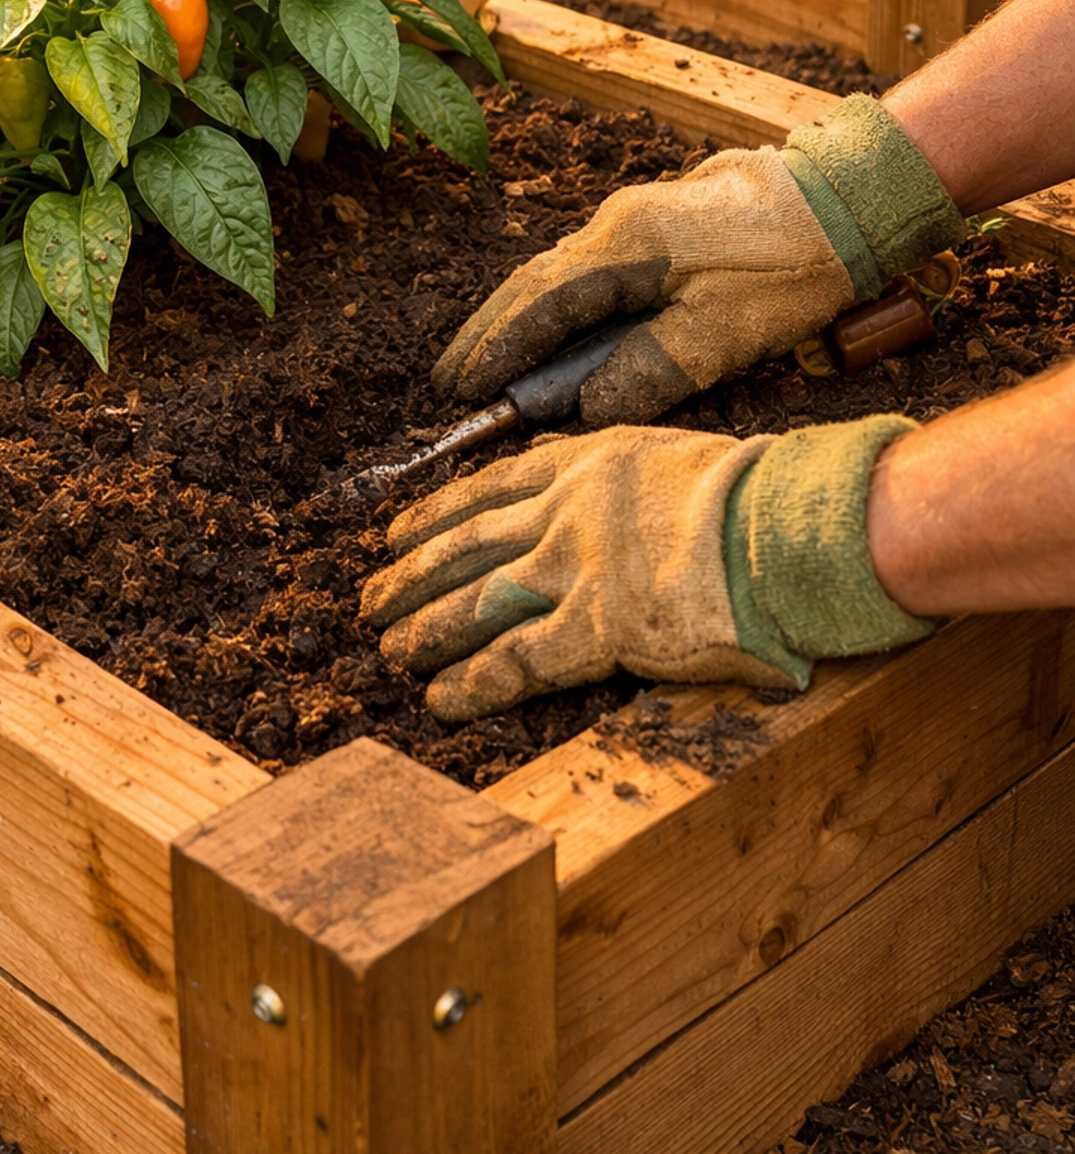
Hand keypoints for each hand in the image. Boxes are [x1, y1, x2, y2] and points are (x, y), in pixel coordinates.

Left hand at [360, 424, 787, 721]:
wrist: (784, 524)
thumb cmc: (750, 494)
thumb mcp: (667, 455)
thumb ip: (613, 475)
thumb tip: (580, 482)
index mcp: (585, 463)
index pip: (485, 488)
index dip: (432, 514)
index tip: (396, 533)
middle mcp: (565, 511)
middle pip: (463, 545)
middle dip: (410, 574)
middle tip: (370, 598)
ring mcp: (575, 568)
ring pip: (473, 600)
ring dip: (423, 627)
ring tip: (387, 649)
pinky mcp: (597, 628)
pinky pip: (515, 660)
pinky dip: (470, 682)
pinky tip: (439, 698)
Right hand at [433, 146, 853, 423]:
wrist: (847, 196)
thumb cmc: (790, 267)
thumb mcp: (722, 334)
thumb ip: (648, 371)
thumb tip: (586, 406)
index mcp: (623, 248)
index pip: (539, 305)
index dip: (498, 351)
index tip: (463, 390)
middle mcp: (616, 225)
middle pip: (533, 283)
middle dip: (490, 333)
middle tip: (452, 380)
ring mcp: (637, 218)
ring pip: (557, 272)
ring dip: (521, 318)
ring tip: (491, 360)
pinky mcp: (661, 223)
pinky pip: (587, 266)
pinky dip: (558, 302)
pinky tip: (556, 327)